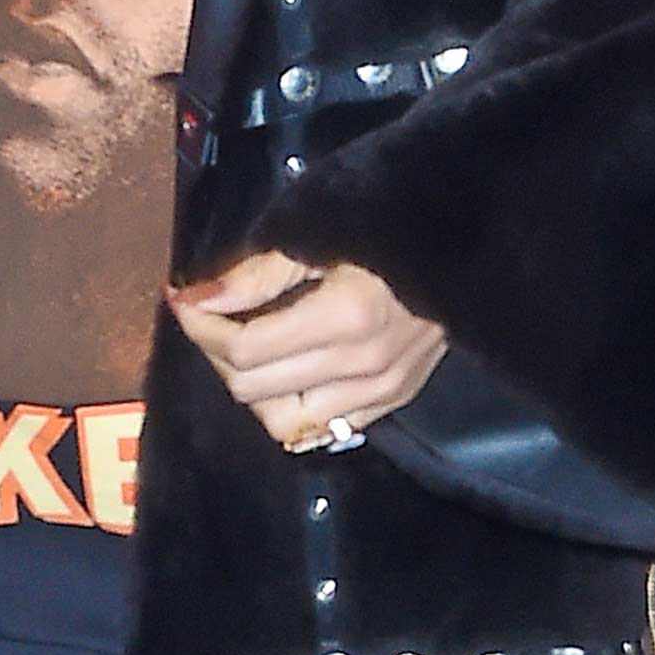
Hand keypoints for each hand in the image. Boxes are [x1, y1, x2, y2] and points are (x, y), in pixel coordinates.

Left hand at [166, 249, 445, 452]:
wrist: (470, 243)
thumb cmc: (390, 225)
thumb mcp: (320, 235)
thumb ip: (257, 274)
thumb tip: (196, 299)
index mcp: (346, 317)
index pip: (244, 348)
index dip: (200, 327)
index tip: (184, 300)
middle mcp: (363, 365)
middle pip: (253, 388)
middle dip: (216, 352)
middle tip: (211, 317)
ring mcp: (382, 390)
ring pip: (282, 422)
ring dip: (252, 388)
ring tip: (248, 349)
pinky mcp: (395, 400)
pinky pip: (323, 428)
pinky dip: (292, 407)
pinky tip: (287, 373)